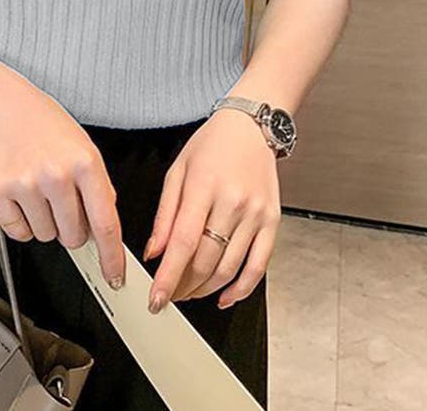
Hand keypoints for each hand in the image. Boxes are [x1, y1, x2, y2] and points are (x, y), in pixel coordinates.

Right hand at [0, 66, 125, 289]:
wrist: (5, 104)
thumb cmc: (46, 125)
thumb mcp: (85, 148)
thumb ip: (98, 188)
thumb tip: (105, 231)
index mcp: (85, 162)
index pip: (105, 223)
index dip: (111, 256)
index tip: (115, 277)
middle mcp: (57, 174)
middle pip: (73, 237)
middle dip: (71, 229)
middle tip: (62, 201)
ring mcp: (26, 183)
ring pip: (45, 236)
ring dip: (45, 222)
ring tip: (39, 188)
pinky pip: (18, 232)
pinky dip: (21, 222)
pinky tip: (22, 194)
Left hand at [143, 107, 280, 312]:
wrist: (250, 127)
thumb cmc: (211, 145)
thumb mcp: (177, 171)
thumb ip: (165, 215)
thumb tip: (154, 252)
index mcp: (204, 186)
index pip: (183, 242)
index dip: (168, 276)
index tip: (156, 299)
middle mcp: (233, 201)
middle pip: (205, 260)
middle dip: (183, 286)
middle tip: (169, 295)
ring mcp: (255, 213)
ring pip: (229, 268)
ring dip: (205, 289)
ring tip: (189, 292)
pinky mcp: (272, 221)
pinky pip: (259, 265)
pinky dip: (241, 288)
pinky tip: (225, 296)